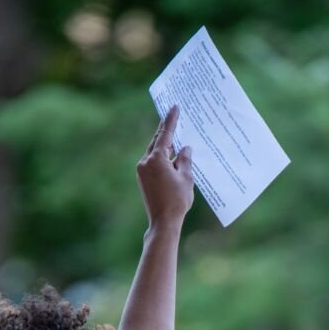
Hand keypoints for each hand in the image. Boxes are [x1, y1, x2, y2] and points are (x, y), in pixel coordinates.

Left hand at [138, 105, 194, 228]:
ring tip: (176, 140)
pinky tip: (171, 159)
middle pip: (157, 141)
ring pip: (154, 152)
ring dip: (165, 146)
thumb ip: (185, 159)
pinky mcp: (142, 179)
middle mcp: (145, 162)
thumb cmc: (177, 200)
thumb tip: (185, 148)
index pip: (165, 134)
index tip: (174, 107)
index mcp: (156, 159)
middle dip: (167, 132)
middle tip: (175, 119)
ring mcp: (142, 171)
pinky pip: (152, 162)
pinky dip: (162, 158)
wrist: (163, 222)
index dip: (171, 120)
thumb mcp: (186, 177)